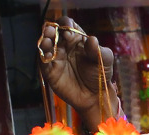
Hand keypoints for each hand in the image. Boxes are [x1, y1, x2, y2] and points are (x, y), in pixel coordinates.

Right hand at [37, 16, 120, 130]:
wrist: (96, 95)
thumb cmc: (100, 74)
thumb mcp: (105, 60)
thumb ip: (99, 50)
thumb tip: (92, 39)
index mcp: (76, 39)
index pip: (67, 25)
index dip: (66, 24)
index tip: (69, 31)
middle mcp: (63, 45)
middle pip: (52, 31)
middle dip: (50, 28)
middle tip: (51, 30)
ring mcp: (56, 57)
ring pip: (45, 44)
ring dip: (44, 40)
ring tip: (47, 40)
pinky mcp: (50, 70)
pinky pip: (43, 61)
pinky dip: (44, 56)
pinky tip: (48, 55)